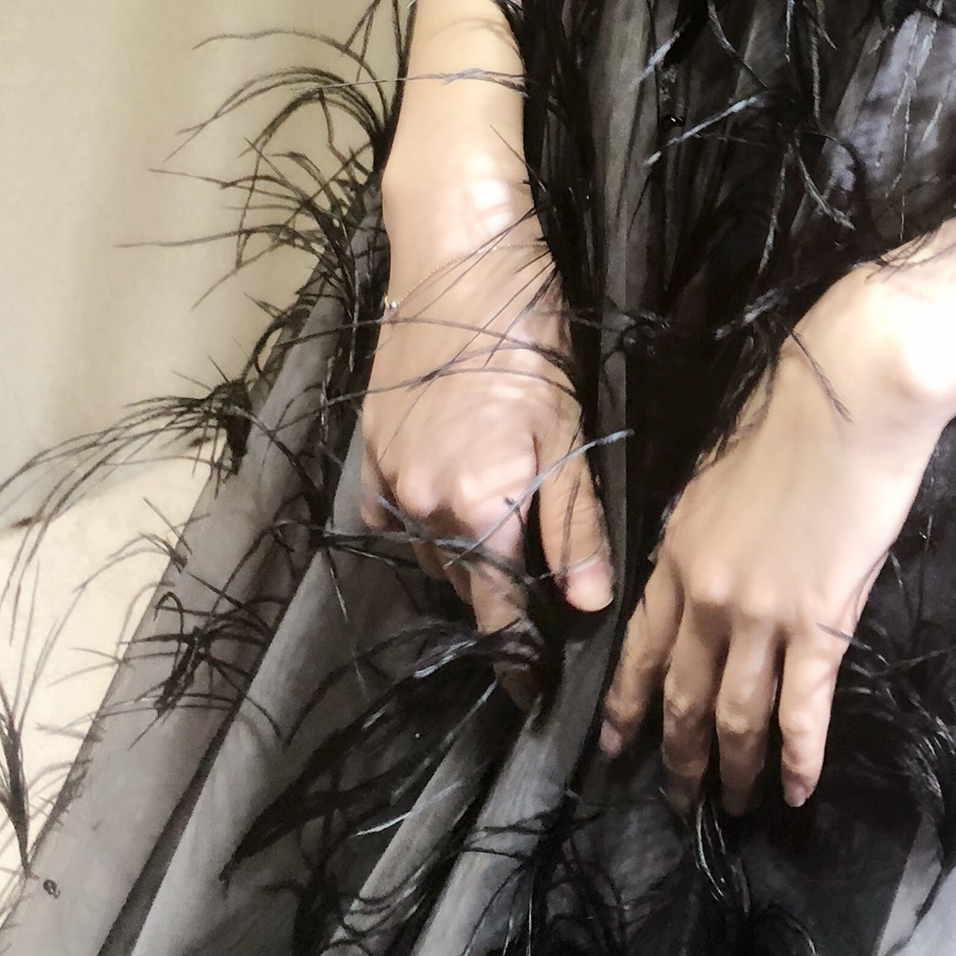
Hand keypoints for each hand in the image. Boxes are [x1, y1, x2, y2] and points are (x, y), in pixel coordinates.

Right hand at [357, 186, 613, 660]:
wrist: (454, 265)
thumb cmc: (528, 338)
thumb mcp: (569, 429)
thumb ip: (573, 522)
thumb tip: (587, 603)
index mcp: (480, 507)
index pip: (502, 611)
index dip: (523, 653)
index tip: (537, 690)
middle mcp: (423, 508)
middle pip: (468, 587)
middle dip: (501, 607)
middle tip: (539, 613)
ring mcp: (389, 485)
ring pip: (433, 557)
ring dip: (468, 564)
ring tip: (505, 556)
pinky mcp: (369, 461)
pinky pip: (399, 524)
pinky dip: (429, 530)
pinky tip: (457, 514)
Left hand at [597, 270, 950, 814]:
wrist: (850, 395)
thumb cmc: (790, 416)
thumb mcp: (715, 476)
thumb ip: (698, 536)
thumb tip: (691, 572)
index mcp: (676, 553)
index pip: (638, 648)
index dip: (627, 706)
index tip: (614, 748)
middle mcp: (706, 595)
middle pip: (681, 695)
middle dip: (677, 755)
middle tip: (678, 801)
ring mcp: (762, 614)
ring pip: (736, 714)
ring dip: (735, 769)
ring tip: (737, 807)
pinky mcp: (819, 621)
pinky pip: (802, 709)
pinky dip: (798, 758)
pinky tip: (797, 791)